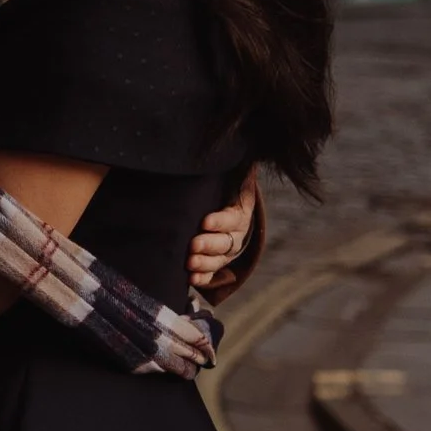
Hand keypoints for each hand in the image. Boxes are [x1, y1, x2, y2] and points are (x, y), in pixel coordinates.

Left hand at [188, 168, 257, 295]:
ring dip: (205, 263)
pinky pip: (213, 273)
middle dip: (209, 245)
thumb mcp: (229, 178)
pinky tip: (192, 280)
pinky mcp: (219, 262)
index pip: (232, 218)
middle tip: (193, 245)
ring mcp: (228, 250)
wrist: (228, 206)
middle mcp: (237, 233)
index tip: (204, 222)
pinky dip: (204, 278)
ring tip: (190, 263)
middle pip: (226, 242)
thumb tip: (221, 151)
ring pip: (220, 259)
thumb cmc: (222, 188)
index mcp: (240, 211)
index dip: (220, 221)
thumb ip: (223, 170)